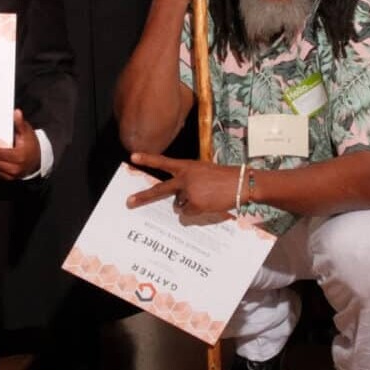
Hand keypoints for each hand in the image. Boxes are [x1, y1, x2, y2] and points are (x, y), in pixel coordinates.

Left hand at [126, 154, 241, 217]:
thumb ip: (188, 180)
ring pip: (179, 205)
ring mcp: (188, 192)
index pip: (164, 162)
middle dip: (143, 196)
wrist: (240, 182)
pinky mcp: (194, 204)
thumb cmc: (224, 177)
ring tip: (206, 196)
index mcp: (187, 166)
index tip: (132, 157)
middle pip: (159, 189)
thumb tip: (178, 201)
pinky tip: (208, 203)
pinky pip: (188, 213)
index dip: (148, 159)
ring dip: (189, 203)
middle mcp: (184, 178)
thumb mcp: (203, 171)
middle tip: (129, 202)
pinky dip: (196, 211)